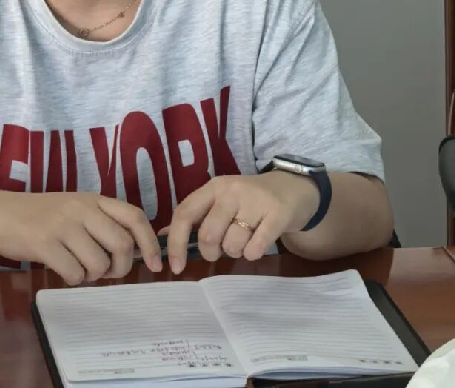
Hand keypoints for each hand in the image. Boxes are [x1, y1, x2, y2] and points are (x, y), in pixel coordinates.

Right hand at [0, 190, 161, 284]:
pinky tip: (61, 269)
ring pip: (98, 264)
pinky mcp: (44, 243)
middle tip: (106, 272)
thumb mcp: (74, 210)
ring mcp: (62, 224)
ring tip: (77, 267)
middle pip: (122, 244)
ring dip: (92, 275)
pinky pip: (73, 273)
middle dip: (120, 267)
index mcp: (93, 199)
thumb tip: (132, 251)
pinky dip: (72, 279)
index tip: (155, 265)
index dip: (149, 242)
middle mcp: (81, 208)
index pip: (134, 216)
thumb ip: (100, 223)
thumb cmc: (40, 215)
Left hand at [166, 172, 320, 273]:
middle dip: (211, 252)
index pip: (184, 214)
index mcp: (213, 187)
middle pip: (208, 235)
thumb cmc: (250, 199)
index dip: (176, 242)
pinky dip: (253, 254)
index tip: (176, 267)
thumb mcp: (221, 200)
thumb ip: (195, 216)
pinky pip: (255, 249)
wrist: (294, 187)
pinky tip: (259, 242)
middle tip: (222, 249)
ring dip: (236, 252)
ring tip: (245, 240)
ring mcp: (255, 200)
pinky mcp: (277, 213)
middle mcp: (231, 190)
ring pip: (232, 245)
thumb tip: (161, 236)